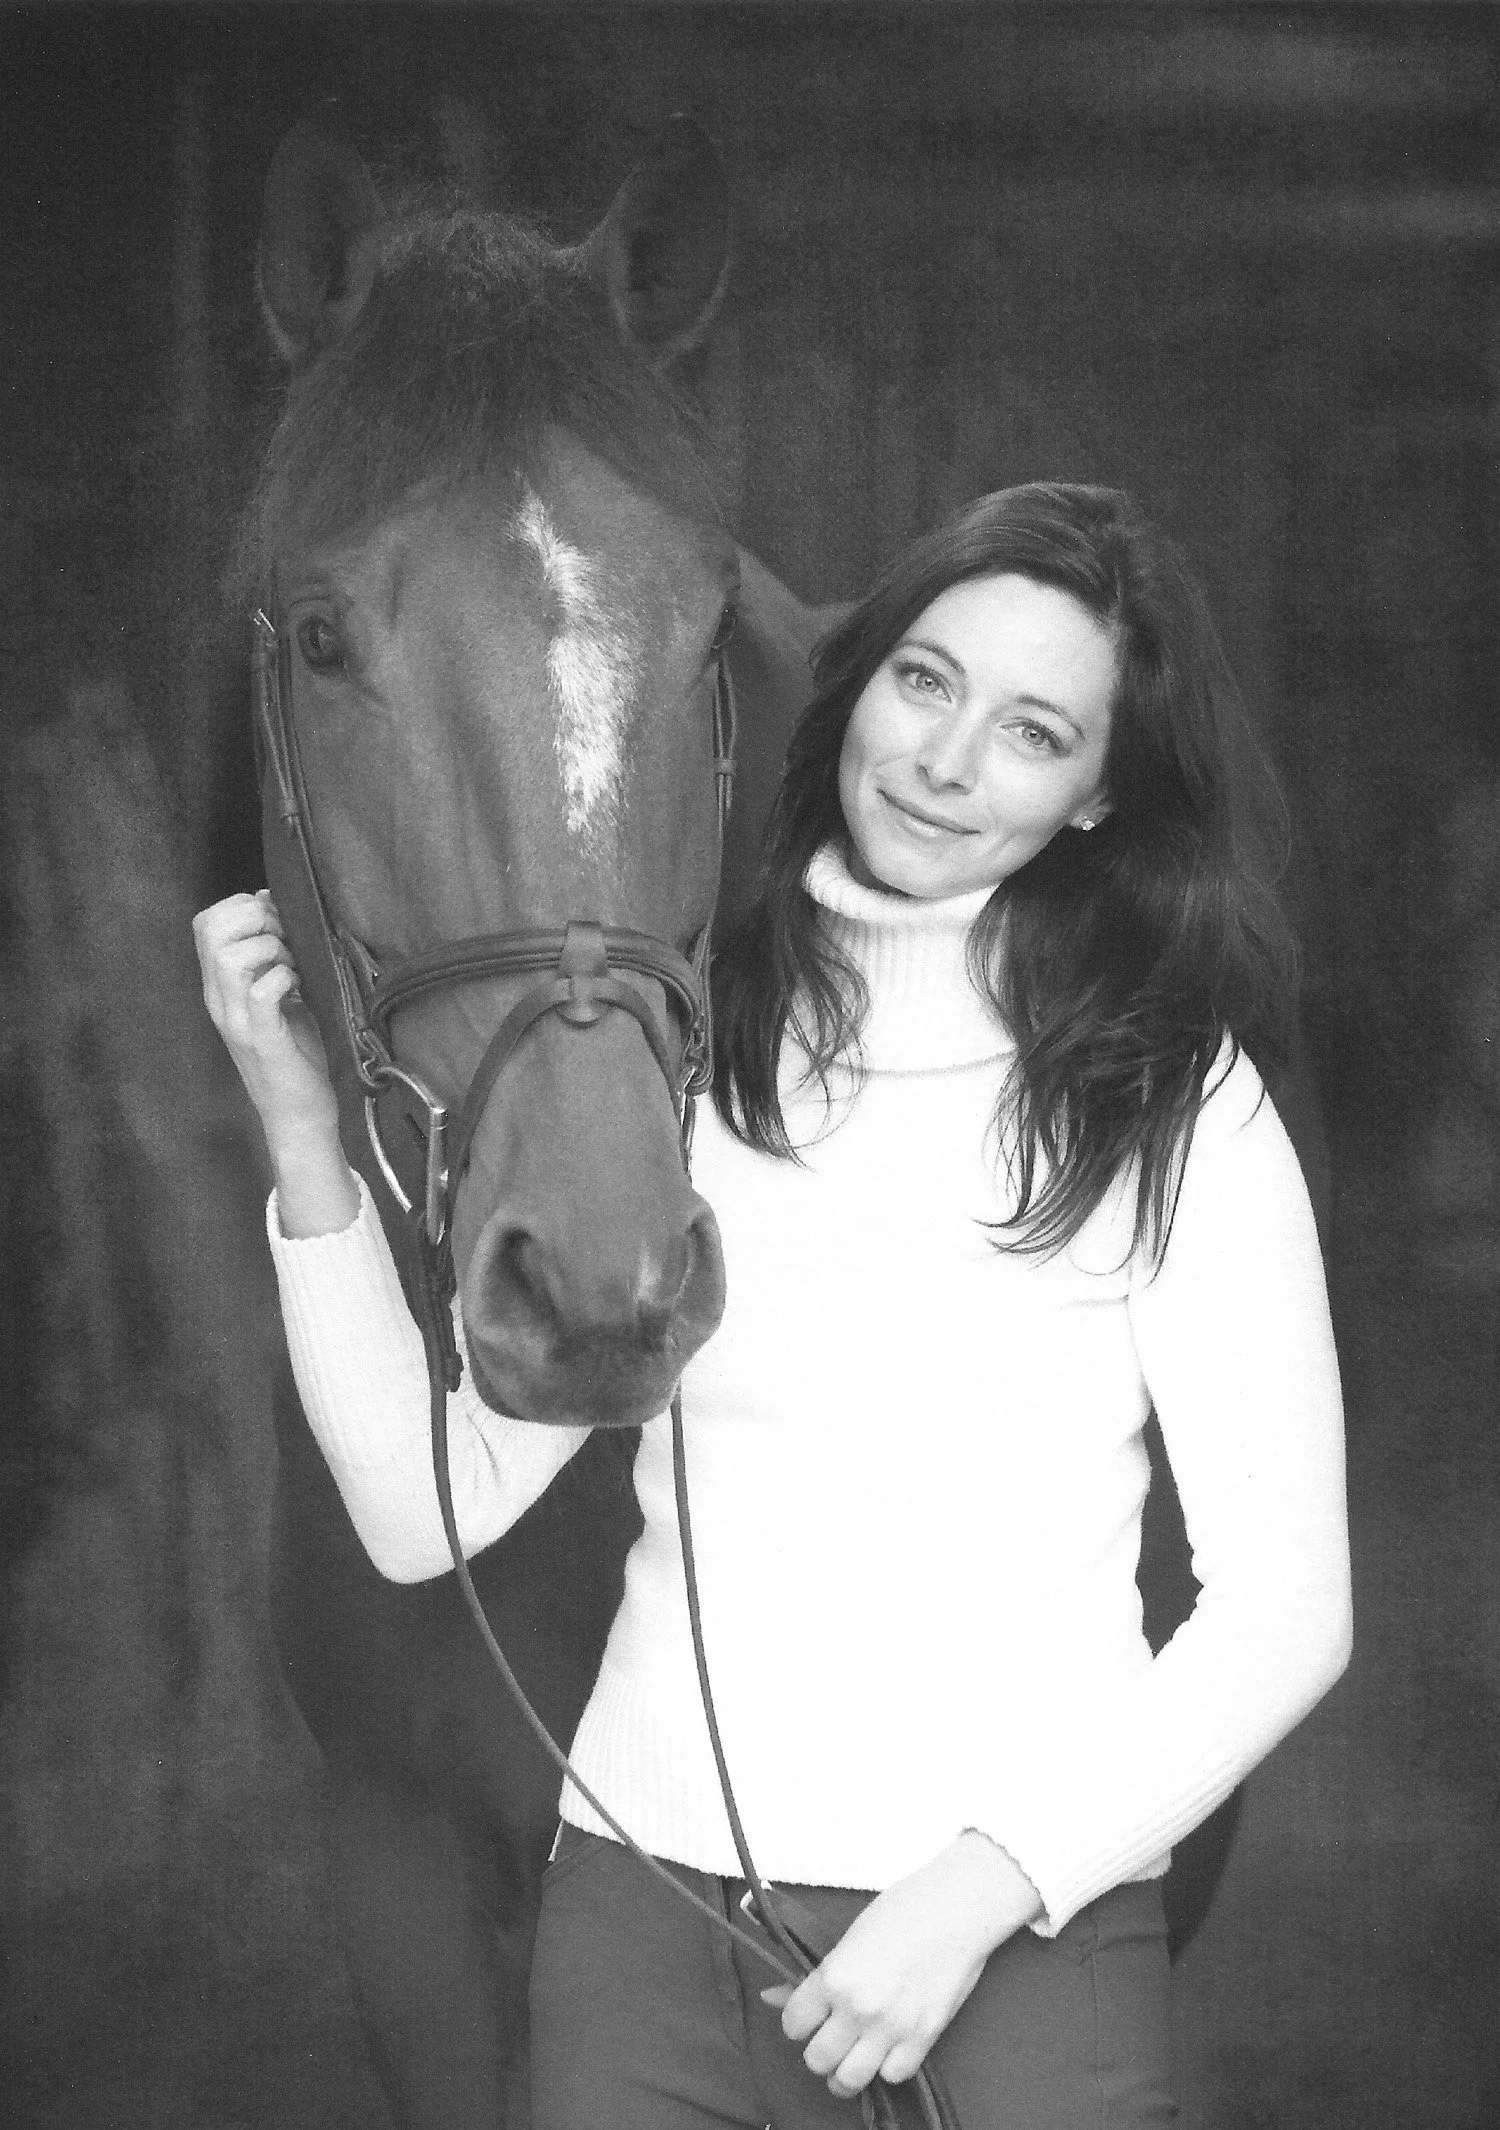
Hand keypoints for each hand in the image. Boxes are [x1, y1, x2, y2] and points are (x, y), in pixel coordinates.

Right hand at [193, 891, 357, 1234]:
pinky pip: (262, 991)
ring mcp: (237, 1020)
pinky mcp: (262, 1040)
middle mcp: (220, 1000)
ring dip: (270, 948)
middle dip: (255, 917)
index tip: (278, 920)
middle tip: (286, 940)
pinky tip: (299, 988)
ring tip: (292, 966)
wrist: (298, 1117)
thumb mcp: (283, 996)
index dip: (242, 906)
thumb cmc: (297, 1055)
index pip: (205, 922)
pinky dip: (285, 978)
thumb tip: (278, 906)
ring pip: (230, 956)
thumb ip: (276, 957)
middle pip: (209, 928)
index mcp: (221, 986)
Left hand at [762, 1834, 1041, 2100]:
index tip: (807, 2017)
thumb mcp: (849, 1936)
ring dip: (846, 2071)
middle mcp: (858, 2008)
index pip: (793, 2023)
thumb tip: (773, 1997)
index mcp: (834, 1976)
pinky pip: (893, 2076)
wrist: (955, 1908)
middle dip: (819, 2050)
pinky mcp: (923, 2038)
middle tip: (829, 2037)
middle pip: (818, 2060)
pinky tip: (886, 2049)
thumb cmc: (903, 1910)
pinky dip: (887, 2067)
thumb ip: (815, 1976)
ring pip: (850, 2080)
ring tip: (851, 2058)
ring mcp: (892, 2027)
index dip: (797, 2020)